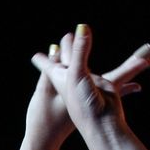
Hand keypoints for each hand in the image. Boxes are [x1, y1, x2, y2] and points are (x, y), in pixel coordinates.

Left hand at [27, 25, 149, 144]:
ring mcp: (88, 82)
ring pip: (87, 61)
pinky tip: (112, 63)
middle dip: (67, 48)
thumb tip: (82, 26)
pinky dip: (114, 65)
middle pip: (68, 58)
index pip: (48, 65)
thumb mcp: (77, 73)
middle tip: (65, 36)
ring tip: (86, 38)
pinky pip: (107, 70)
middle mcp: (73, 79)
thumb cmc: (82, 102)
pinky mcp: (103, 84)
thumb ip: (79, 50)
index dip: (42, 60)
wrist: (100, 123)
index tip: (35, 56)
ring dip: (85, 50)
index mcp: (60, 77)